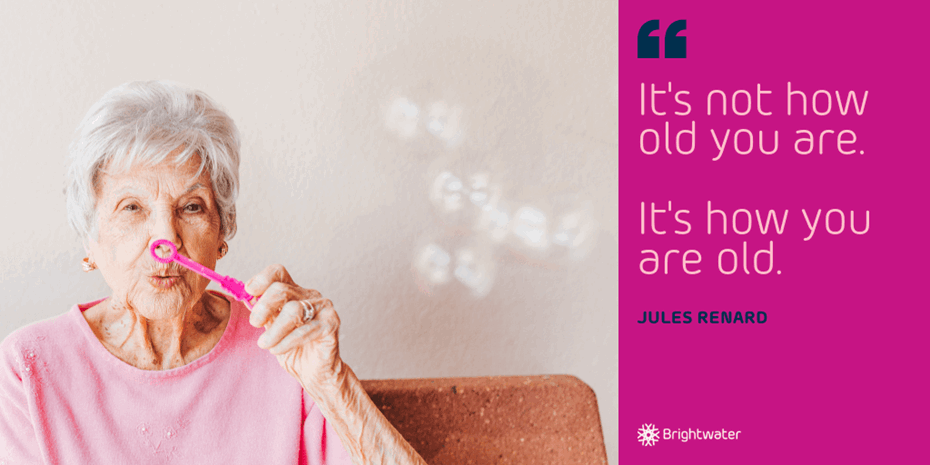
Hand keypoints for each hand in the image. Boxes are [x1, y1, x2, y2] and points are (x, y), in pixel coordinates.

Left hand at [245, 264, 343, 394]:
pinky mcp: (331, 325)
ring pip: (293, 310)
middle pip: (281, 289)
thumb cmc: (293, 349)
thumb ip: (263, 312)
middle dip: (263, 307)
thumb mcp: (271, 328)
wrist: (313, 372)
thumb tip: (245, 298)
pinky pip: (305, 331)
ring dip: (274, 330)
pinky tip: (277, 350)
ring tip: (265, 344)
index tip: (249, 292)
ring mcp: (323, 309)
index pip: (278, 272)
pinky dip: (286, 342)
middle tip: (254, 323)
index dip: (261, 279)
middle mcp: (310, 296)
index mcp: (294, 292)